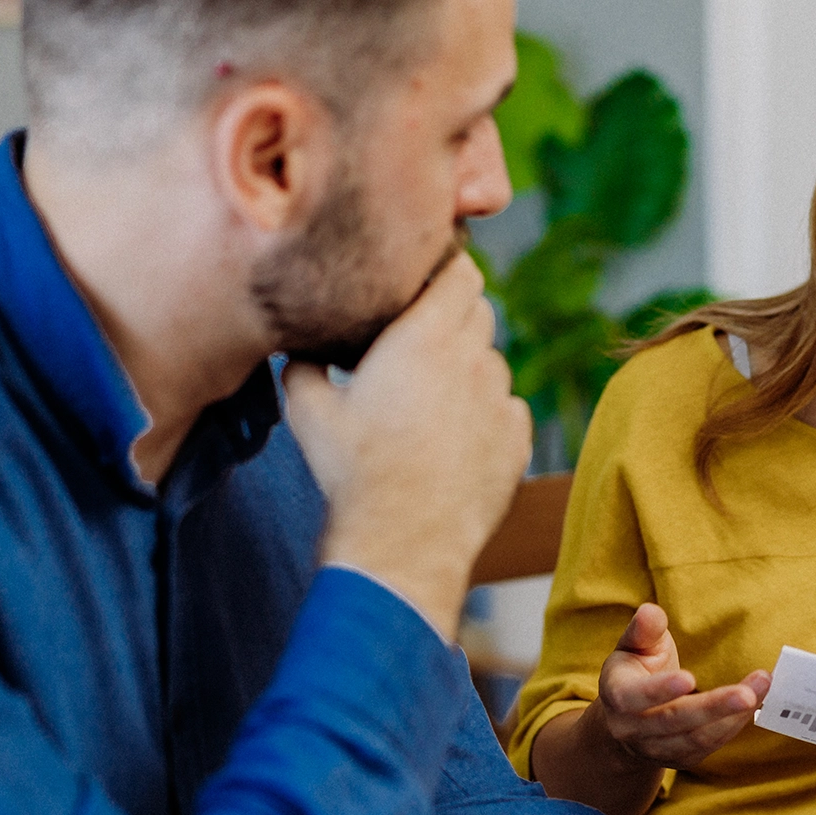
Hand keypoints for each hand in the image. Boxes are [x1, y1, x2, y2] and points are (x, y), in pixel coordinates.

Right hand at [283, 255, 530, 636]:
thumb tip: (298, 349)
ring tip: (432, 404)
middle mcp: (473, 359)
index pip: (462, 272)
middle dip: (454, 318)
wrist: (402, 543)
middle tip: (419, 346)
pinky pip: (507, 409)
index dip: (447, 271)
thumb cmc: (352, 472)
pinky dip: (486, 415)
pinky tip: (454, 441)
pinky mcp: (518, 439)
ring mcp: (501, 400)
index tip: (427, 284)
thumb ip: (303, 365)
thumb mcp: (308, 411)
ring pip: (493, 363)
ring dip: (469, 370)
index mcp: (425, 336)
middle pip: (480, 311)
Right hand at [587, 604, 765, 767]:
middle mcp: (632, 729)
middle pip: (673, 722)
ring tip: (761, 689)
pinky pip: (709, 745)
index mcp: (617, 696)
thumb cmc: (633, 672)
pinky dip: (733, 725)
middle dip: (712, 708)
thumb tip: (651, 612)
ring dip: (732, 717)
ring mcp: (657, 748)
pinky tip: (755, 703)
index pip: (635, 697)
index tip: (689, 678)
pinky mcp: (681, 758)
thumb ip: (643, 630)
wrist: (625, 721)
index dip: (661, 690)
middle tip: (747, 694)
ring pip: (696, 738)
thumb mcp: (631, 646)